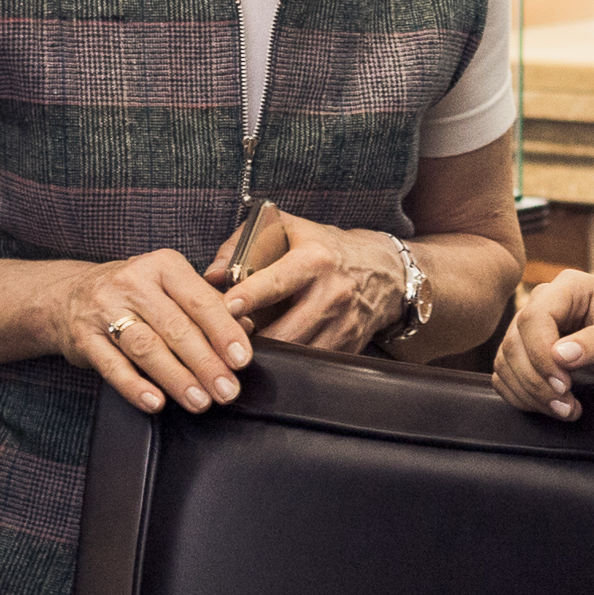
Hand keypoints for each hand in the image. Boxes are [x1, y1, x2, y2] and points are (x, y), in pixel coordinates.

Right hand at [51, 249, 255, 414]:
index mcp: (163, 266)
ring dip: (176, 378)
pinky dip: (135, 386)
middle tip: (226, 390)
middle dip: (205, 363)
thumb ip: (207, 305)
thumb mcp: (170, 287)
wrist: (68, 295)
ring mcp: (104, 309)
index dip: (223, 332)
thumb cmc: (134, 294)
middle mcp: (132, 283)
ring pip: (146, 347)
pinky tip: (155, 402)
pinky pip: (112, 366)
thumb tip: (246, 325)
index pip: (199, 300)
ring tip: (199, 401)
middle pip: (175, 327)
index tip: (242, 360)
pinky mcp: (83, 337)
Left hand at [210, 207, 410, 352]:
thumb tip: (211, 275)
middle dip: (253, 342)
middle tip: (224, 343)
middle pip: (286, 331)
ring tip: (242, 353)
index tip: (228, 307)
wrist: (382, 271)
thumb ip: (242, 244)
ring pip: (297, 353)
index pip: (278, 282)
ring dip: (268, 356)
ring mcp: (343, 324)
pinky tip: (272, 357)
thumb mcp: (286, 230)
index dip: (250, 296)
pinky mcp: (348, 347)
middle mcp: (332, 293)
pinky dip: (289, 364)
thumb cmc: (323, 248)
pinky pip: (312, 365)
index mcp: (314, 260)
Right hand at [494, 269, 593, 418]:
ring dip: (530, 394)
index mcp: (571, 288)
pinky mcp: (528, 354)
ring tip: (566, 409)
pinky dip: (523, 397)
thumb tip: (560, 354)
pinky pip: (505, 376)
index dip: (541, 355)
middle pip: (515, 342)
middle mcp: (546, 303)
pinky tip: (552, 407)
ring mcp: (534, 329)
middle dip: (537, 381)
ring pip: (506, 362)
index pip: (534, 317)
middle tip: (567, 405)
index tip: (565, 385)